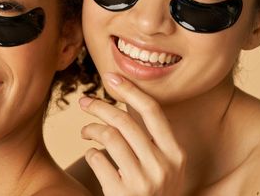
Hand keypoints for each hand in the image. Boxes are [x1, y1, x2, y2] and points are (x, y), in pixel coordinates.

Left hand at [79, 73, 185, 195]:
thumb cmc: (153, 192)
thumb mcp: (164, 167)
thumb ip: (151, 141)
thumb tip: (122, 101)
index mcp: (176, 155)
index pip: (152, 111)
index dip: (130, 90)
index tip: (111, 77)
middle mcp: (163, 166)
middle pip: (124, 121)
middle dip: (99, 106)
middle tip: (83, 102)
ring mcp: (143, 182)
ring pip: (108, 137)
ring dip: (91, 129)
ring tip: (85, 131)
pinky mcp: (122, 194)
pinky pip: (97, 159)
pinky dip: (91, 152)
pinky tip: (93, 155)